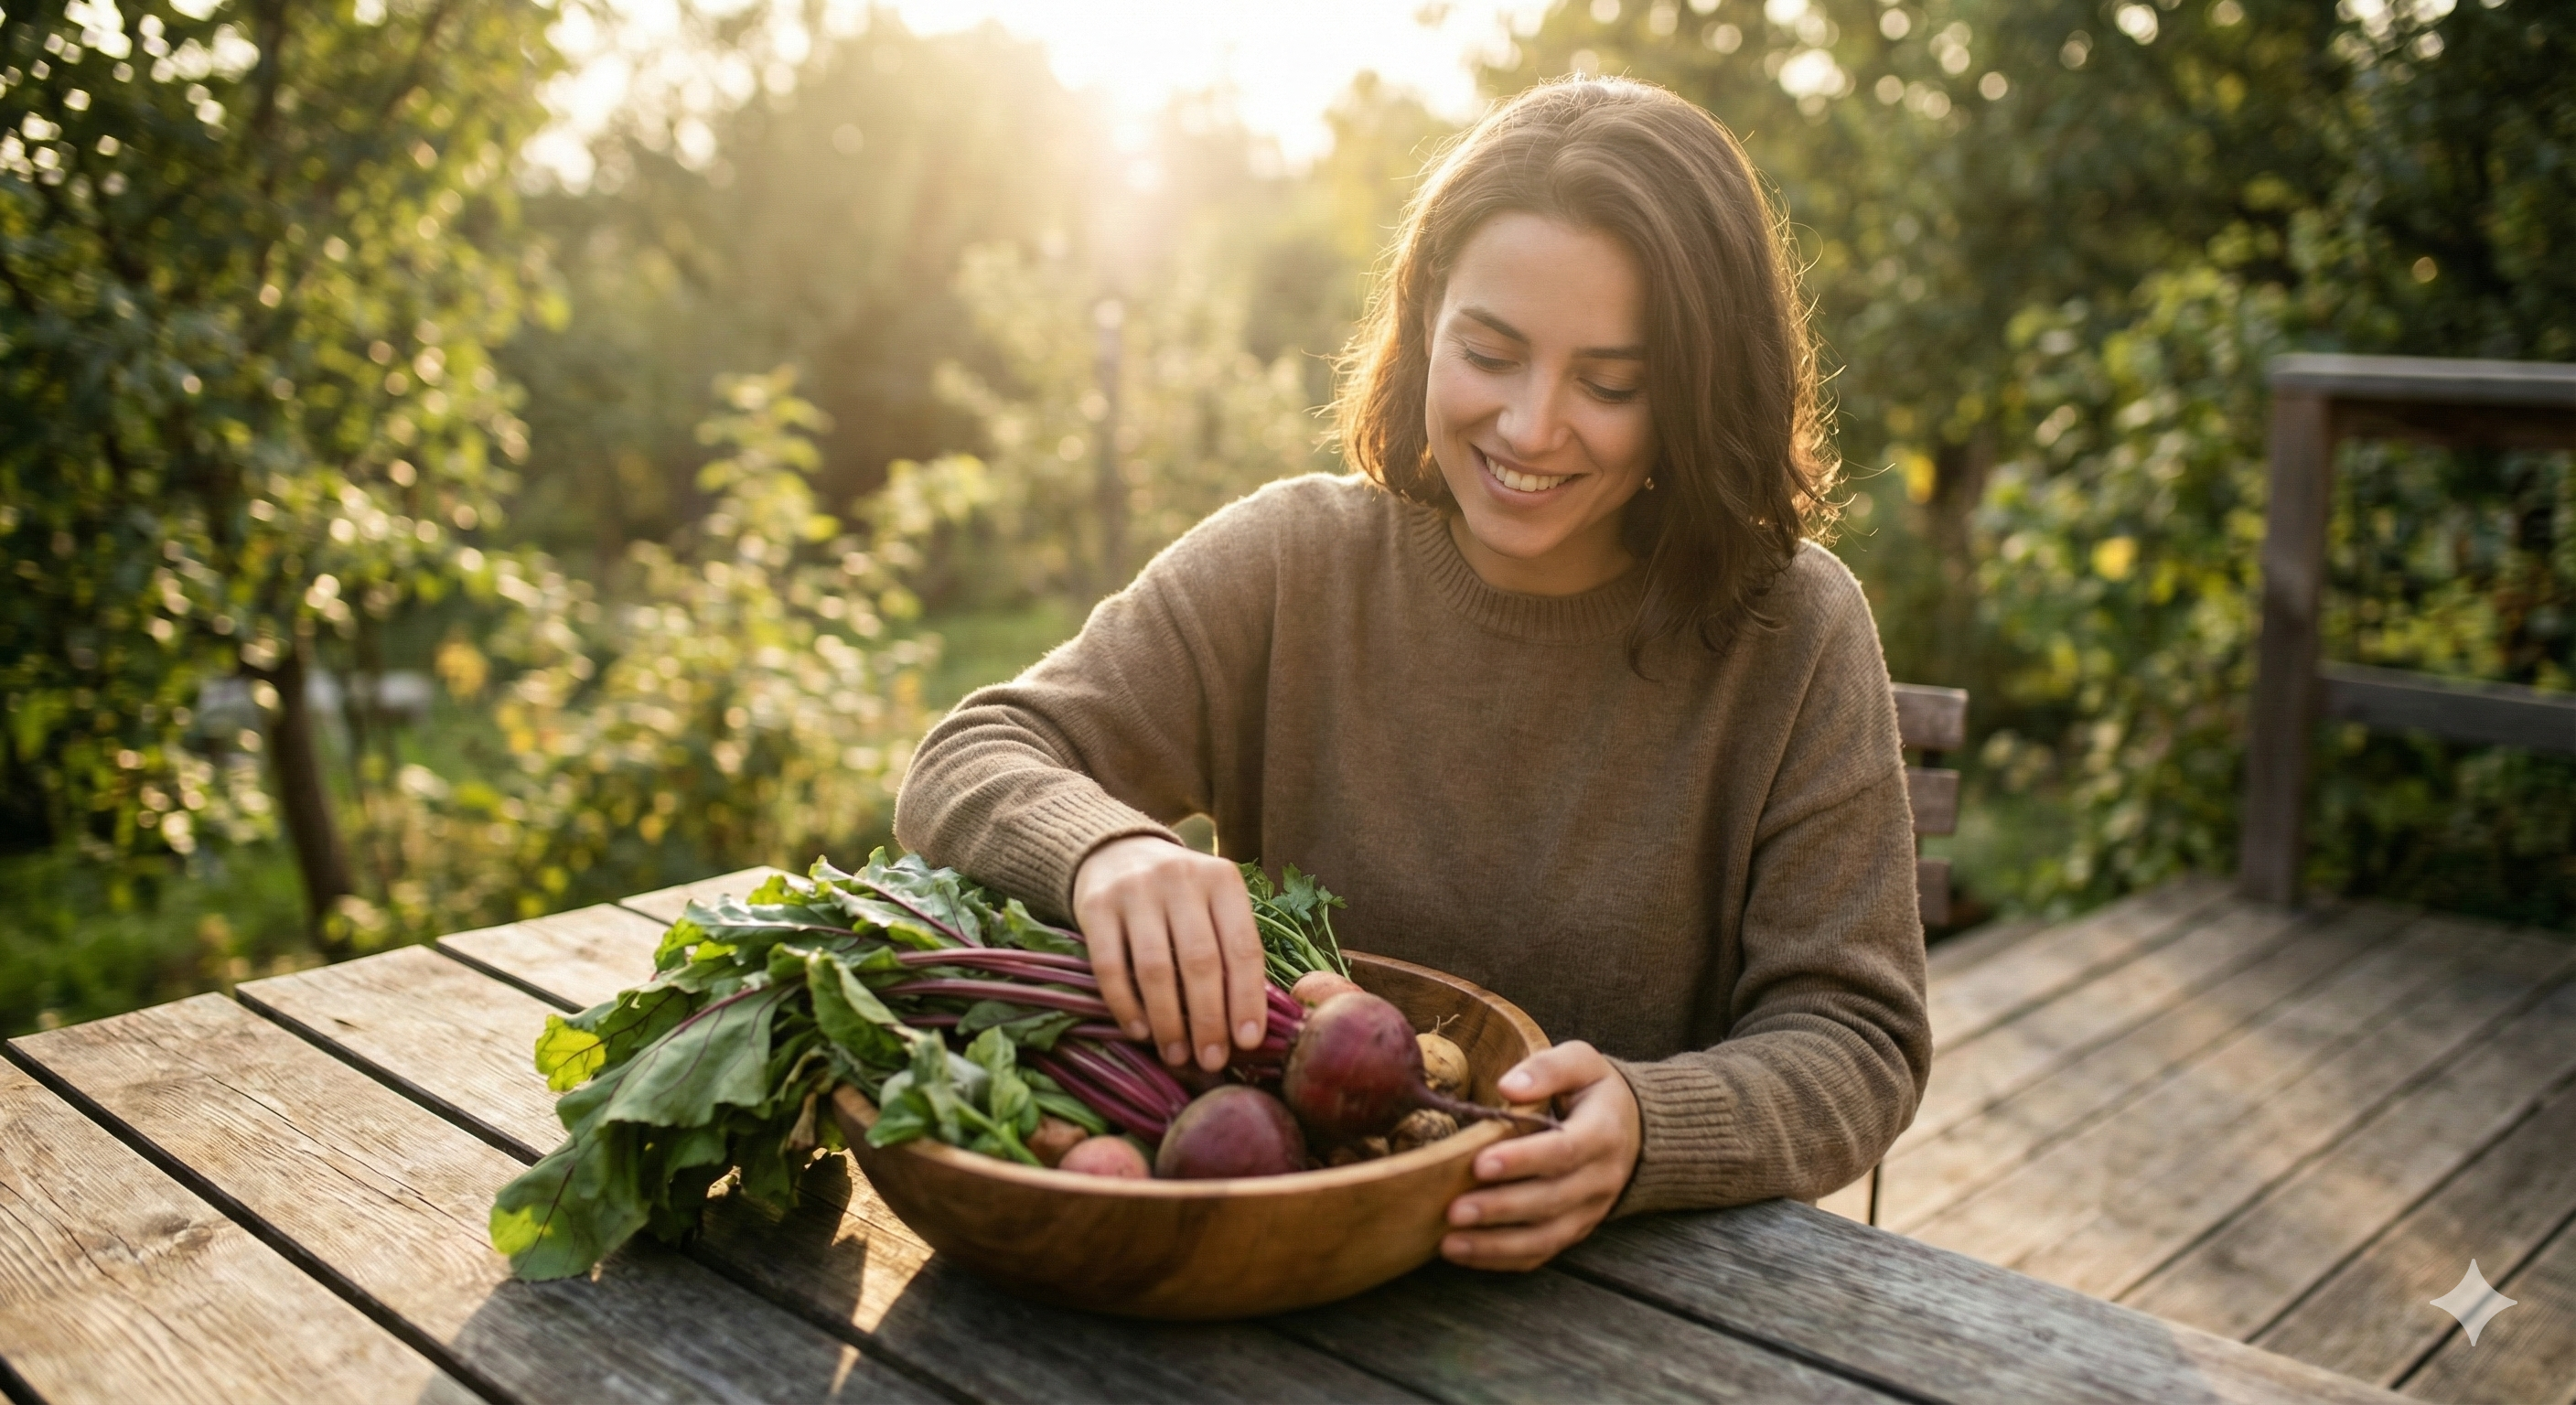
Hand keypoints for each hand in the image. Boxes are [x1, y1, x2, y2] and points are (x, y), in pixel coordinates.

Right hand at [1072, 835, 1266, 1071]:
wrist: (1117, 852)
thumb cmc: (1179, 895)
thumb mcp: (1213, 903)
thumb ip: (1230, 949)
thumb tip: (1248, 1026)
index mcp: (1222, 880)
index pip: (1243, 947)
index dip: (1247, 999)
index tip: (1247, 1042)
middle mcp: (1181, 879)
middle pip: (1200, 961)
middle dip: (1208, 1019)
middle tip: (1211, 1060)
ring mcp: (1135, 890)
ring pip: (1155, 968)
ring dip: (1168, 1020)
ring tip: (1176, 1054)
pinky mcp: (1096, 906)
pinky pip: (1110, 966)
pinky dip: (1125, 1005)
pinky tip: (1139, 1031)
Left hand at [1441, 1041, 1639, 1270]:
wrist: (1632, 1128)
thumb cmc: (1594, 1091)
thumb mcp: (1582, 1063)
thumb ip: (1547, 1069)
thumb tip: (1507, 1087)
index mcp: (1603, 1132)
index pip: (1563, 1151)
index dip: (1522, 1161)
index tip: (1480, 1164)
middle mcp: (1601, 1178)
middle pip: (1551, 1200)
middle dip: (1501, 1208)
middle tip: (1454, 1210)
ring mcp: (1590, 1209)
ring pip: (1545, 1237)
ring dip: (1496, 1244)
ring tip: (1450, 1243)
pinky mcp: (1576, 1229)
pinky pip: (1541, 1252)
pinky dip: (1502, 1258)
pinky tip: (1465, 1253)